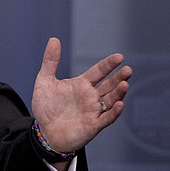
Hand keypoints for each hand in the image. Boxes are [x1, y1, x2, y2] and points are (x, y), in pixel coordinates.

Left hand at [31, 37, 131, 152]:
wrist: (44, 131)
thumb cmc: (46, 106)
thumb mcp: (45, 80)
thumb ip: (50, 61)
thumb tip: (54, 39)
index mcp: (81, 85)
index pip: (98, 72)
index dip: (108, 65)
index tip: (119, 56)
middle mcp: (90, 97)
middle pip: (109, 85)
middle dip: (119, 78)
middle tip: (127, 70)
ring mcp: (93, 111)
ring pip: (111, 100)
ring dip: (118, 93)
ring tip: (124, 84)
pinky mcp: (93, 125)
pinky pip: (106, 118)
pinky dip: (113, 112)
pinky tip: (119, 104)